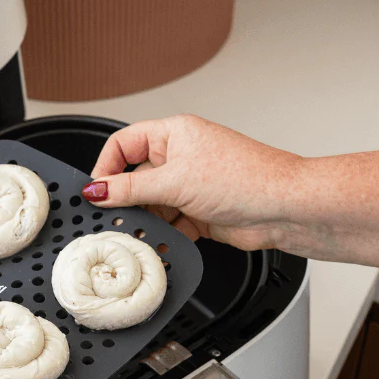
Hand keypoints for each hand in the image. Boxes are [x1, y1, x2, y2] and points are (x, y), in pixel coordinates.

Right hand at [85, 114, 302, 251]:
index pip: (123, 144)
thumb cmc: (245, 178)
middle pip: (134, 179)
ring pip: (150, 206)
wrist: (283, 209)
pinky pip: (167, 225)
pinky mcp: (196, 213)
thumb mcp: (175, 181)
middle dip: (125, 201)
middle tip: (114, 219)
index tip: (96, 192)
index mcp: (173, 134)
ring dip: (144, 222)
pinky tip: (159, 243)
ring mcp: (188, 186)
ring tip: (138, 235)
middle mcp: (180, 157)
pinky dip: (161, 236)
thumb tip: (96, 190)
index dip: (106, 167)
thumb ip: (130, 188)